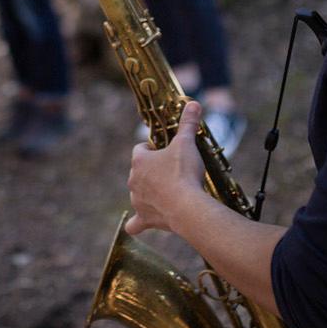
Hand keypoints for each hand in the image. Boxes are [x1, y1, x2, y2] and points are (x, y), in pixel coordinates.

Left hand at [125, 100, 207, 235]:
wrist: (186, 206)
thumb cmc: (183, 172)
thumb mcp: (187, 144)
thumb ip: (188, 124)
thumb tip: (193, 103)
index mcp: (139, 160)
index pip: (140, 149)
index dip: (153, 149)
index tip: (166, 151)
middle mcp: (133, 180)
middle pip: (139, 171)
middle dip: (153, 171)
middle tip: (172, 172)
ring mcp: (137, 200)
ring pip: (138, 194)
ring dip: (149, 193)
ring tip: (168, 193)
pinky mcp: (144, 218)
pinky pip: (135, 223)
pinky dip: (137, 223)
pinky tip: (139, 224)